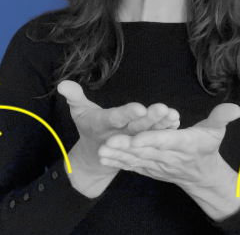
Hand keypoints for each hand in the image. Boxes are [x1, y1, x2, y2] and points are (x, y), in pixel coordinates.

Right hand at [57, 80, 179, 192]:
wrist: (96, 157)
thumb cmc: (89, 127)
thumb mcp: (80, 112)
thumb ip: (74, 97)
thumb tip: (62, 83)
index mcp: (103, 125)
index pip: (115, 118)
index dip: (127, 114)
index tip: (139, 108)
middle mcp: (119, 134)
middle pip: (136, 127)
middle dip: (149, 119)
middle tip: (163, 109)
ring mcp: (132, 140)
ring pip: (148, 132)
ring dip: (162, 125)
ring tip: (174, 115)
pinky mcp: (142, 142)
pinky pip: (156, 136)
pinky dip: (166, 130)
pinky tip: (177, 121)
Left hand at [98, 102, 239, 219]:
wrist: (201, 175)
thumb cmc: (207, 147)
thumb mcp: (217, 130)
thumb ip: (222, 117)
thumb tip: (235, 107)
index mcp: (184, 143)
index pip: (167, 141)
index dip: (152, 140)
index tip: (137, 137)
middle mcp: (168, 156)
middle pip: (146, 151)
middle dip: (126, 147)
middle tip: (107, 142)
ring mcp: (157, 165)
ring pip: (135, 160)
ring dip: (118, 156)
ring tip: (101, 150)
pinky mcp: (149, 169)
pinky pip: (132, 167)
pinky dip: (118, 163)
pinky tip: (103, 159)